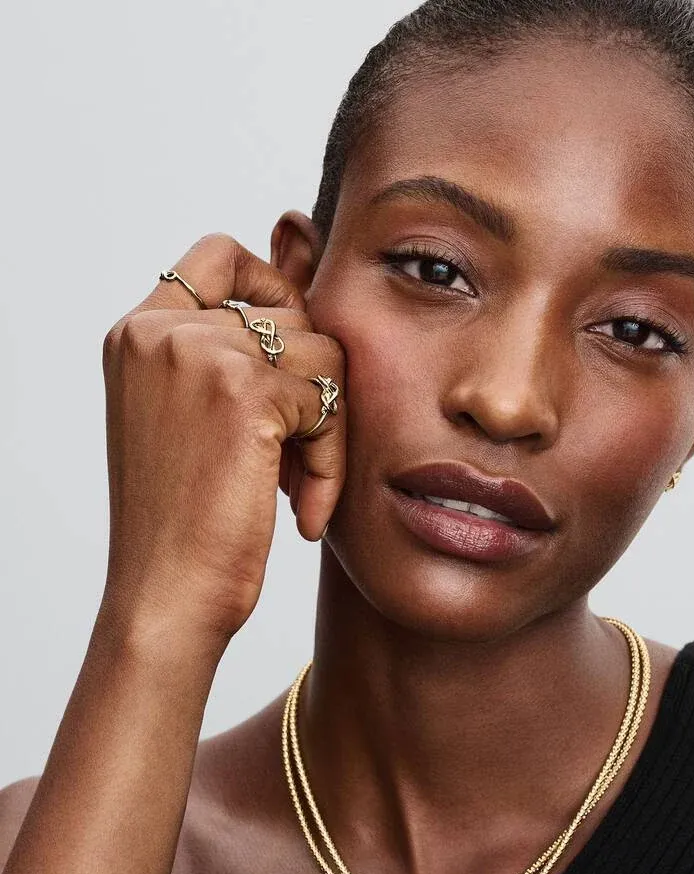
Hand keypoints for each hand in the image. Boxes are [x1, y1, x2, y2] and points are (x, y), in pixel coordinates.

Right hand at [99, 233, 344, 646]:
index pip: (220, 256)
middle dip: (312, 383)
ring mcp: (196, 353)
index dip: (274, 289)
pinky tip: (302, 509)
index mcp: (138, 333)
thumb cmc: (187, 521)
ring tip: (298, 486)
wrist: (168, 596)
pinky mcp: (242, 389)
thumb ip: (242, 342)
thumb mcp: (202, 419)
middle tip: (295, 454)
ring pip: (322, 353)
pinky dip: (330, 459)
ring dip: (328, 426)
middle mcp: (158, 330)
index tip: (295, 358)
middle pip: (292, 311)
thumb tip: (300, 231)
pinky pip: (328, 400)